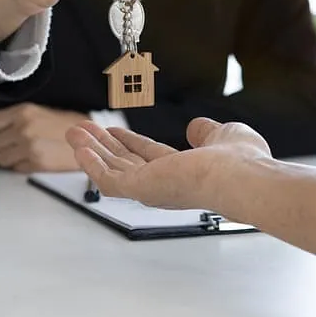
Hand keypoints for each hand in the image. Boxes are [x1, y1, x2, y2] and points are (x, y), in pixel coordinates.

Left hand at [0, 103, 89, 172]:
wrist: (90, 139)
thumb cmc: (67, 125)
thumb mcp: (38, 111)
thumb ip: (14, 117)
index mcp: (23, 112)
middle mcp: (24, 129)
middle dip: (0, 144)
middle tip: (13, 142)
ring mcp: (30, 148)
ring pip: (0, 159)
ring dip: (9, 157)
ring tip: (24, 150)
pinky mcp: (37, 164)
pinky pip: (15, 169)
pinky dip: (22, 165)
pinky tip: (34, 157)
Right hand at [65, 118, 271, 217]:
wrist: (242, 177)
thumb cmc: (242, 162)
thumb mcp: (223, 135)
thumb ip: (206, 132)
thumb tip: (196, 127)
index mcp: (183, 171)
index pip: (148, 157)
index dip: (128, 142)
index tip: (112, 131)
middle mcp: (165, 183)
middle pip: (124, 163)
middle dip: (102, 146)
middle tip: (82, 130)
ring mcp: (152, 188)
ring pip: (113, 170)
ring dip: (91, 151)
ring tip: (73, 133)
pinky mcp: (141, 189)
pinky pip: (108, 181)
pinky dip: (91, 165)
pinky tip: (80, 149)